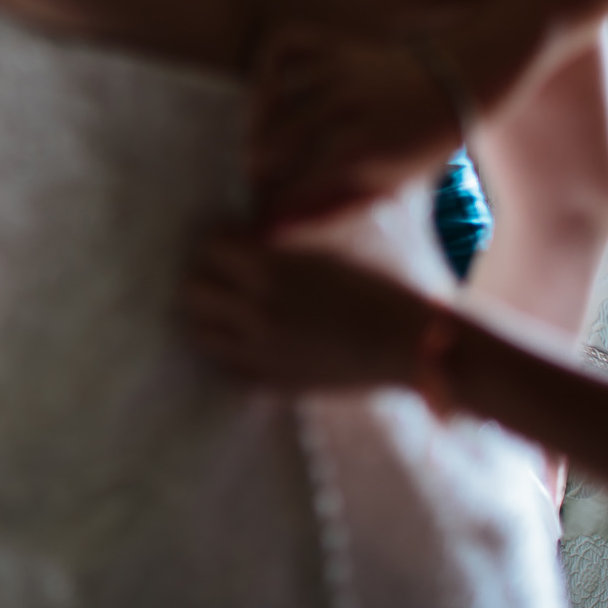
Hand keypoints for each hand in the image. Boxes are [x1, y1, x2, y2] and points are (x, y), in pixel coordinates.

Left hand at [182, 229, 457, 395]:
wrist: (414, 345)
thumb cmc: (384, 285)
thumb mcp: (336, 242)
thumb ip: (289, 234)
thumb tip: (258, 223)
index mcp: (271, 272)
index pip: (209, 248)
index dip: (221, 239)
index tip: (237, 239)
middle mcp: (256, 313)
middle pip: (193, 292)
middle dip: (206, 275)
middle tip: (230, 272)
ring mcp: (261, 353)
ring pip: (200, 334)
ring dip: (209, 314)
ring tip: (233, 307)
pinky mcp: (274, 383)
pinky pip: (226, 369)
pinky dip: (229, 353)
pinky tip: (249, 341)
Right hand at [249, 24, 459, 225]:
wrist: (462, 79)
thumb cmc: (424, 145)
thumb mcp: (387, 185)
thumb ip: (329, 207)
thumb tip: (274, 228)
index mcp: (358, 151)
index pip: (291, 188)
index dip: (269, 206)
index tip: (262, 214)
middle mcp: (341, 108)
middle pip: (268, 148)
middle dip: (257, 173)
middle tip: (258, 185)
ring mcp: (336, 73)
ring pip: (268, 102)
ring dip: (257, 129)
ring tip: (258, 148)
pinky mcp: (334, 46)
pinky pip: (284, 47)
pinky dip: (270, 65)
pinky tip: (270, 91)